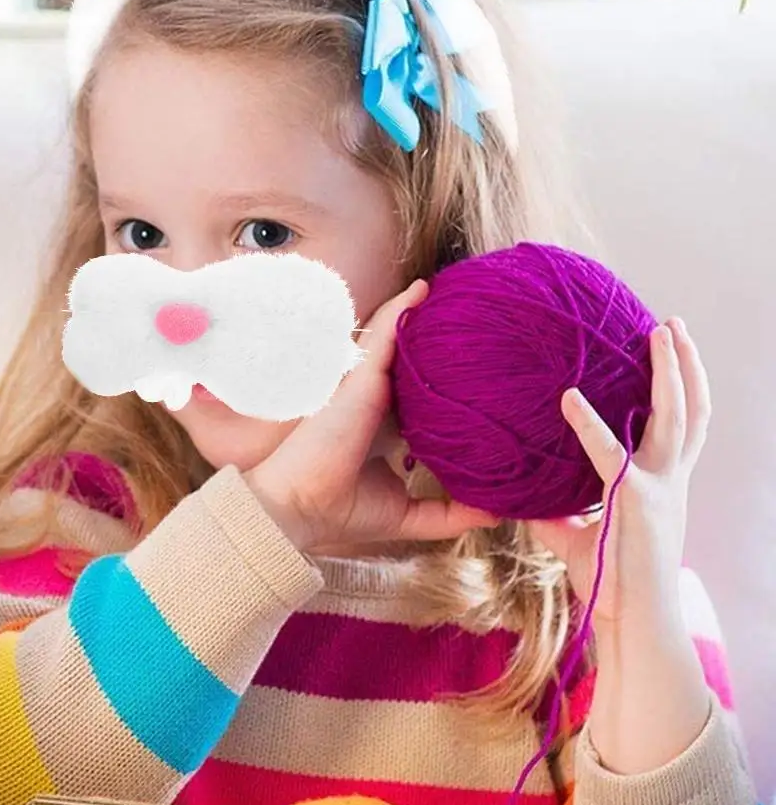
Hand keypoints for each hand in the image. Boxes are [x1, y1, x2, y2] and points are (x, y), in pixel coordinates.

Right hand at [247, 279, 499, 554]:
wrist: (303, 509)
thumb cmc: (344, 510)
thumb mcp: (413, 515)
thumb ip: (453, 512)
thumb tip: (501, 511)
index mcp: (384, 427)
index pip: (415, 393)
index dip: (442, 379)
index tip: (477, 369)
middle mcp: (375, 400)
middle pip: (408, 360)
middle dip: (435, 340)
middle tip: (471, 317)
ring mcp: (364, 384)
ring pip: (396, 340)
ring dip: (420, 315)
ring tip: (454, 290)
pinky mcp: (358, 376)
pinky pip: (383, 334)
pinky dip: (401, 310)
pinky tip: (424, 288)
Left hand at [530, 319, 707, 631]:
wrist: (632, 623)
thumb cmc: (608, 583)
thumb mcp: (577, 534)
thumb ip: (555, 509)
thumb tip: (514, 492)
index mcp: (663, 485)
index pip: (681, 427)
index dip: (682, 388)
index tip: (671, 351)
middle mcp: (670, 481)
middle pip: (692, 410)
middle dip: (686, 365)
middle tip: (671, 324)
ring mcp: (658, 488)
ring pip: (675, 417)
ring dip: (668, 372)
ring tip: (657, 334)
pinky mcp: (634, 501)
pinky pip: (608, 454)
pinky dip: (588, 424)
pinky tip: (568, 397)